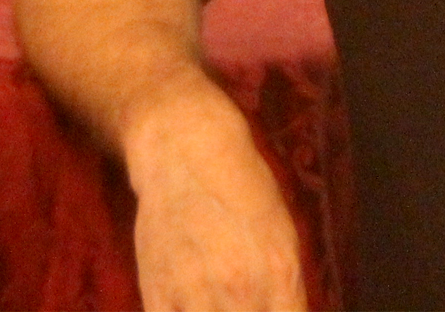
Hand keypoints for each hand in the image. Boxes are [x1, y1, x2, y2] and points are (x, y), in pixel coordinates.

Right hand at [126, 84, 308, 311]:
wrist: (185, 149)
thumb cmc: (243, 187)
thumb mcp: (284, 234)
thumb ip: (288, 289)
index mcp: (280, 271)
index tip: (272, 311)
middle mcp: (240, 288)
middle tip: (247, 306)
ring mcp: (195, 294)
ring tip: (218, 306)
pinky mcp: (156, 293)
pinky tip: (193, 308)